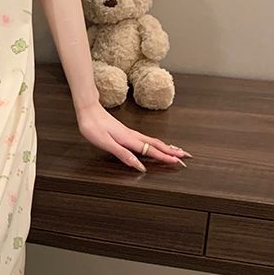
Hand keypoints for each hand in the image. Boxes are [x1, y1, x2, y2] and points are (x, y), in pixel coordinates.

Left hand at [75, 101, 191, 172]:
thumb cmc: (93, 126)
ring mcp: (129, 132)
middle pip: (156, 144)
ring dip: (166, 146)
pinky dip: (155, 143)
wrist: (87, 109)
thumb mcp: (106, 143)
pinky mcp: (125, 131)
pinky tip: (154, 144)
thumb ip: (123, 154)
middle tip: (186, 156)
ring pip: (152, 141)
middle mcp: (132, 135)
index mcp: (129, 140)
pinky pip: (145, 138)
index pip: (151, 151)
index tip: (178, 162)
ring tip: (176, 151)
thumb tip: (139, 166)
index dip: (165, 158)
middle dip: (172, 151)